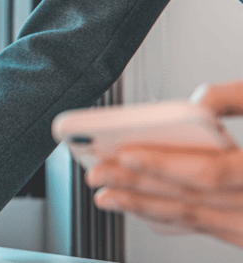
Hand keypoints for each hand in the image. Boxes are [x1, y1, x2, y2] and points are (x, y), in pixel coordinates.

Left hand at [86, 81, 242, 247]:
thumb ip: (241, 98)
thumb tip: (197, 99)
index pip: (214, 173)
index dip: (168, 165)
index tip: (128, 154)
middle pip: (193, 200)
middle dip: (138, 188)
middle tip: (98, 175)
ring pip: (194, 220)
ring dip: (145, 207)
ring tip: (107, 195)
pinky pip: (204, 229)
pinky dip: (169, 218)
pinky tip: (140, 208)